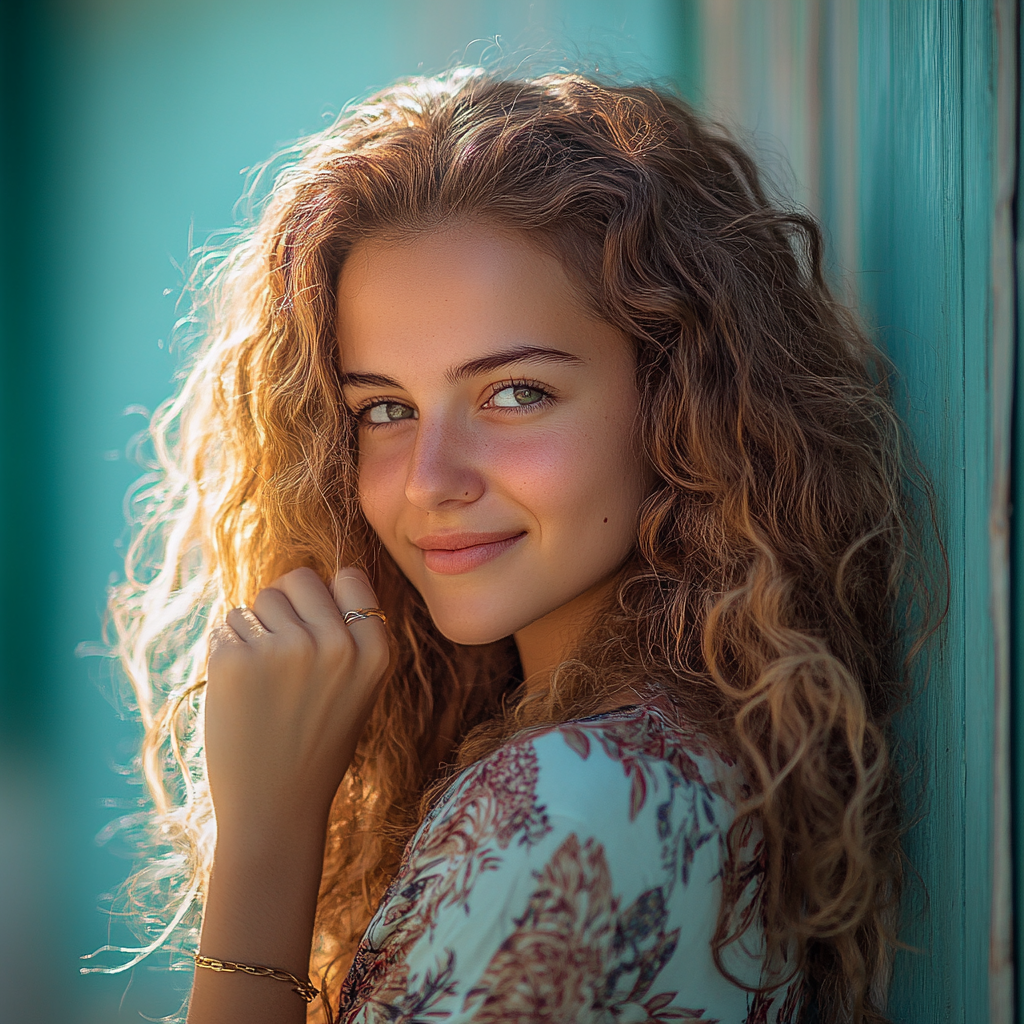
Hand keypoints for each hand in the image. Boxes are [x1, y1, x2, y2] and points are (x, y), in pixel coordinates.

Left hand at [203, 566, 389, 840]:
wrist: (274, 809)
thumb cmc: (315, 743)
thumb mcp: (359, 687)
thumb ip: (348, 634)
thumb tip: (312, 578)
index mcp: (375, 652)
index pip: (349, 578)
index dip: (327, 601)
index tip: (318, 635)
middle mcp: (336, 645)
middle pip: (298, 580)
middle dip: (284, 607)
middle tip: (282, 658)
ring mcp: (285, 650)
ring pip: (257, 601)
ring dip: (254, 630)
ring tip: (264, 683)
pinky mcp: (236, 660)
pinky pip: (227, 626)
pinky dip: (226, 651)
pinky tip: (240, 693)